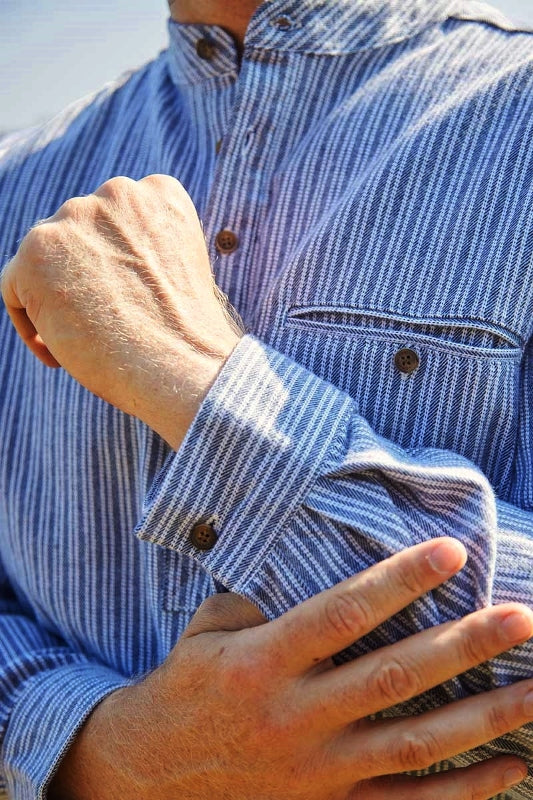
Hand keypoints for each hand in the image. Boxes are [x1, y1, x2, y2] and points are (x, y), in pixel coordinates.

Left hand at [0, 175, 241, 448]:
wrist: (183, 364)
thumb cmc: (186, 337)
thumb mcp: (175, 273)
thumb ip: (139, 251)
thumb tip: (94, 268)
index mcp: (159, 193)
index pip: (117, 218)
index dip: (112, 262)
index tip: (122, 300)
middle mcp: (116, 193)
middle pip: (77, 234)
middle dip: (81, 277)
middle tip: (98, 324)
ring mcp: (74, 218)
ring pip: (44, 258)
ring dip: (55, 296)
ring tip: (81, 341)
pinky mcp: (37, 252)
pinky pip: (14, 285)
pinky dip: (30, 322)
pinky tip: (58, 353)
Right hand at [49, 538, 532, 799]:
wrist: (152, 775)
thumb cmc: (185, 687)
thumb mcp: (208, 630)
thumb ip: (262, 601)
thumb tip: (313, 568)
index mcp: (261, 662)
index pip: (341, 614)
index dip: (398, 581)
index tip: (450, 551)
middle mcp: (295, 716)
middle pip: (393, 678)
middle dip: (462, 646)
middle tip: (519, 617)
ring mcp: (317, 770)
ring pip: (414, 744)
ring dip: (482, 717)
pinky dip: (463, 791)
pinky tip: (511, 766)